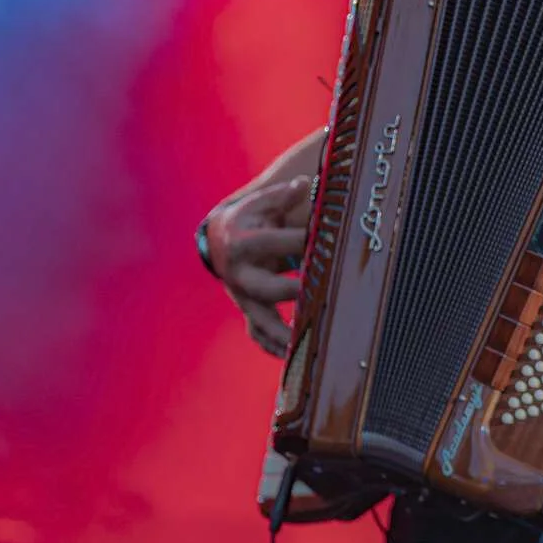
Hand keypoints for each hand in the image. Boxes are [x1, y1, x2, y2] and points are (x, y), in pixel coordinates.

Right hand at [204, 176, 312, 356]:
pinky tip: (295, 356)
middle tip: (315, 292)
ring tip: (305, 344)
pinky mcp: (248, 310)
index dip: (299, 240)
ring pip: (259, 321)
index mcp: (242, 242)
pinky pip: (258, 333)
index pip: (274, 241)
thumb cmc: (249, 218)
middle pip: (264, 288)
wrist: (219, 239)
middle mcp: (239, 273)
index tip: (324, 239)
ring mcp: (242, 296)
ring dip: (281, 334)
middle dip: (290, 292)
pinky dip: (274, 346)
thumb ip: (282, 195)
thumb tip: (304, 185)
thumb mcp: (262, 203)